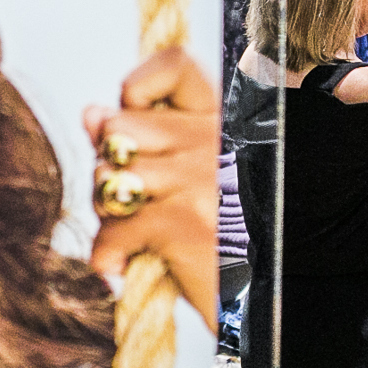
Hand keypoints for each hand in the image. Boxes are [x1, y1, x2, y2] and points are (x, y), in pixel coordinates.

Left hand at [84, 45, 220, 320]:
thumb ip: (151, 140)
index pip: (176, 64)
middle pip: (119, 126)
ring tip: (133, 236)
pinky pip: (113, 227)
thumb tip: (92, 113)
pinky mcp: (183, 223)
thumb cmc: (239, 245)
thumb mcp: (203, 181)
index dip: (138, 89)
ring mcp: (199, 180)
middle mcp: (217, 141)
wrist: (275, 303)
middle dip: (111, 168)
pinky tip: (120, 269)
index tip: (138, 122)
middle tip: (131, 202)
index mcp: (229, 122)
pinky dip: (107, 256)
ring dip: (108, 213)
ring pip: (109, 176)